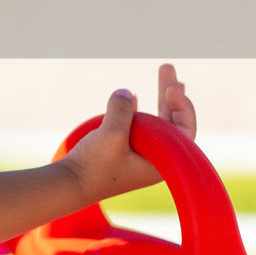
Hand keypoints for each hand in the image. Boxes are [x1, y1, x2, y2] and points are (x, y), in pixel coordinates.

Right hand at [60, 63, 196, 203]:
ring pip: (156, 122)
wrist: (70, 185)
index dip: (183, 107)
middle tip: (168, 69)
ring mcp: (139, 155)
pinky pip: (138, 127)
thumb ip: (121, 111)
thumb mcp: (110, 137)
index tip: (171, 90)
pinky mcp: (123, 151)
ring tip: (164, 74)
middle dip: (171, 95)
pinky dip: (137, 110)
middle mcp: (156, 159)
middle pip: (172, 122)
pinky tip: (134, 97)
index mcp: (163, 162)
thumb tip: (125, 92)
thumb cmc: (93, 167)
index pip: (185, 131)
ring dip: (158, 98)